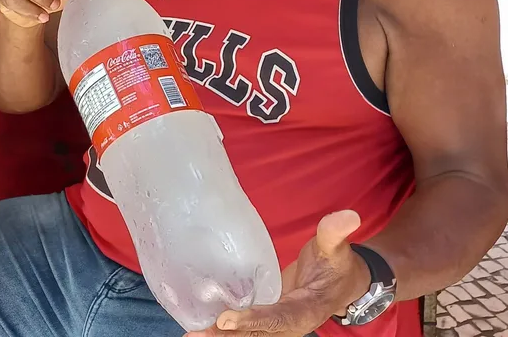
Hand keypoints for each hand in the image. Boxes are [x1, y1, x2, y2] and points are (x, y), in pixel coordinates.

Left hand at [187, 211, 370, 336]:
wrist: (343, 285)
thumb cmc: (338, 266)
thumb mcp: (337, 250)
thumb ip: (335, 234)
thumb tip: (348, 215)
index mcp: (306, 310)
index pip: (279, 318)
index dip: (254, 320)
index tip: (227, 319)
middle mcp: (290, 323)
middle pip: (258, 333)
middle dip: (228, 335)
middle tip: (197, 334)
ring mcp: (278, 324)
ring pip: (250, 335)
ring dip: (222, 336)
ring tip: (193, 335)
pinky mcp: (268, 319)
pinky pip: (248, 328)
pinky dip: (226, 330)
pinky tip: (202, 326)